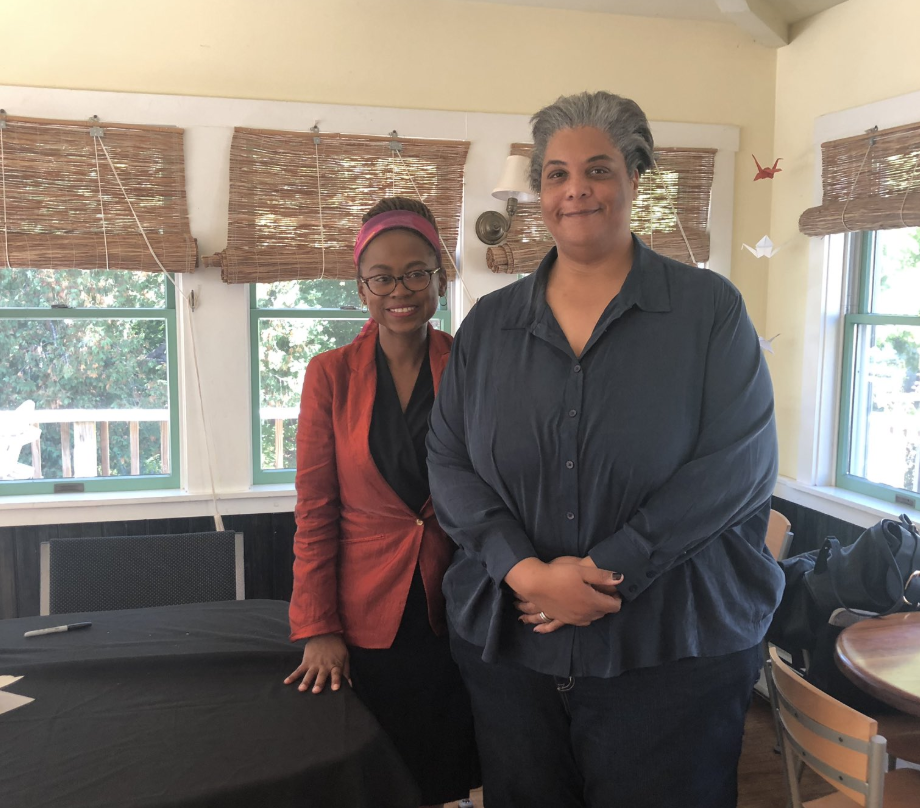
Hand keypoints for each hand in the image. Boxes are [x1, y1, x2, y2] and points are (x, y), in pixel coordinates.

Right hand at [284, 634, 350, 693]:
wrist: (325, 633)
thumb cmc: (337, 647)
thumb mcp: (345, 657)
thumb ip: (346, 671)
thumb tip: (350, 686)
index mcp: (335, 664)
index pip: (336, 674)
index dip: (336, 681)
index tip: (335, 689)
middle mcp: (324, 665)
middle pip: (322, 676)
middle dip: (319, 683)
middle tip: (316, 691)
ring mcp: (314, 664)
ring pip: (309, 674)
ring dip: (305, 681)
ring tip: (301, 689)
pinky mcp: (306, 661)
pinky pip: (298, 670)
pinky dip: (292, 676)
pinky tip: (286, 682)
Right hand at [507, 557, 622, 632]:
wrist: (535, 584)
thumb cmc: (559, 574)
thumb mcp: (582, 571)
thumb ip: (603, 576)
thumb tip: (621, 578)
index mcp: (592, 603)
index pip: (614, 606)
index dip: (617, 598)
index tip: (614, 589)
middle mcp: (585, 615)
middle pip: (604, 613)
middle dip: (606, 603)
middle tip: (603, 591)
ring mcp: (574, 619)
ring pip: (592, 618)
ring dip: (595, 609)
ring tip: (591, 597)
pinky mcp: (564, 620)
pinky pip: (580, 621)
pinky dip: (584, 614)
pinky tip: (580, 607)